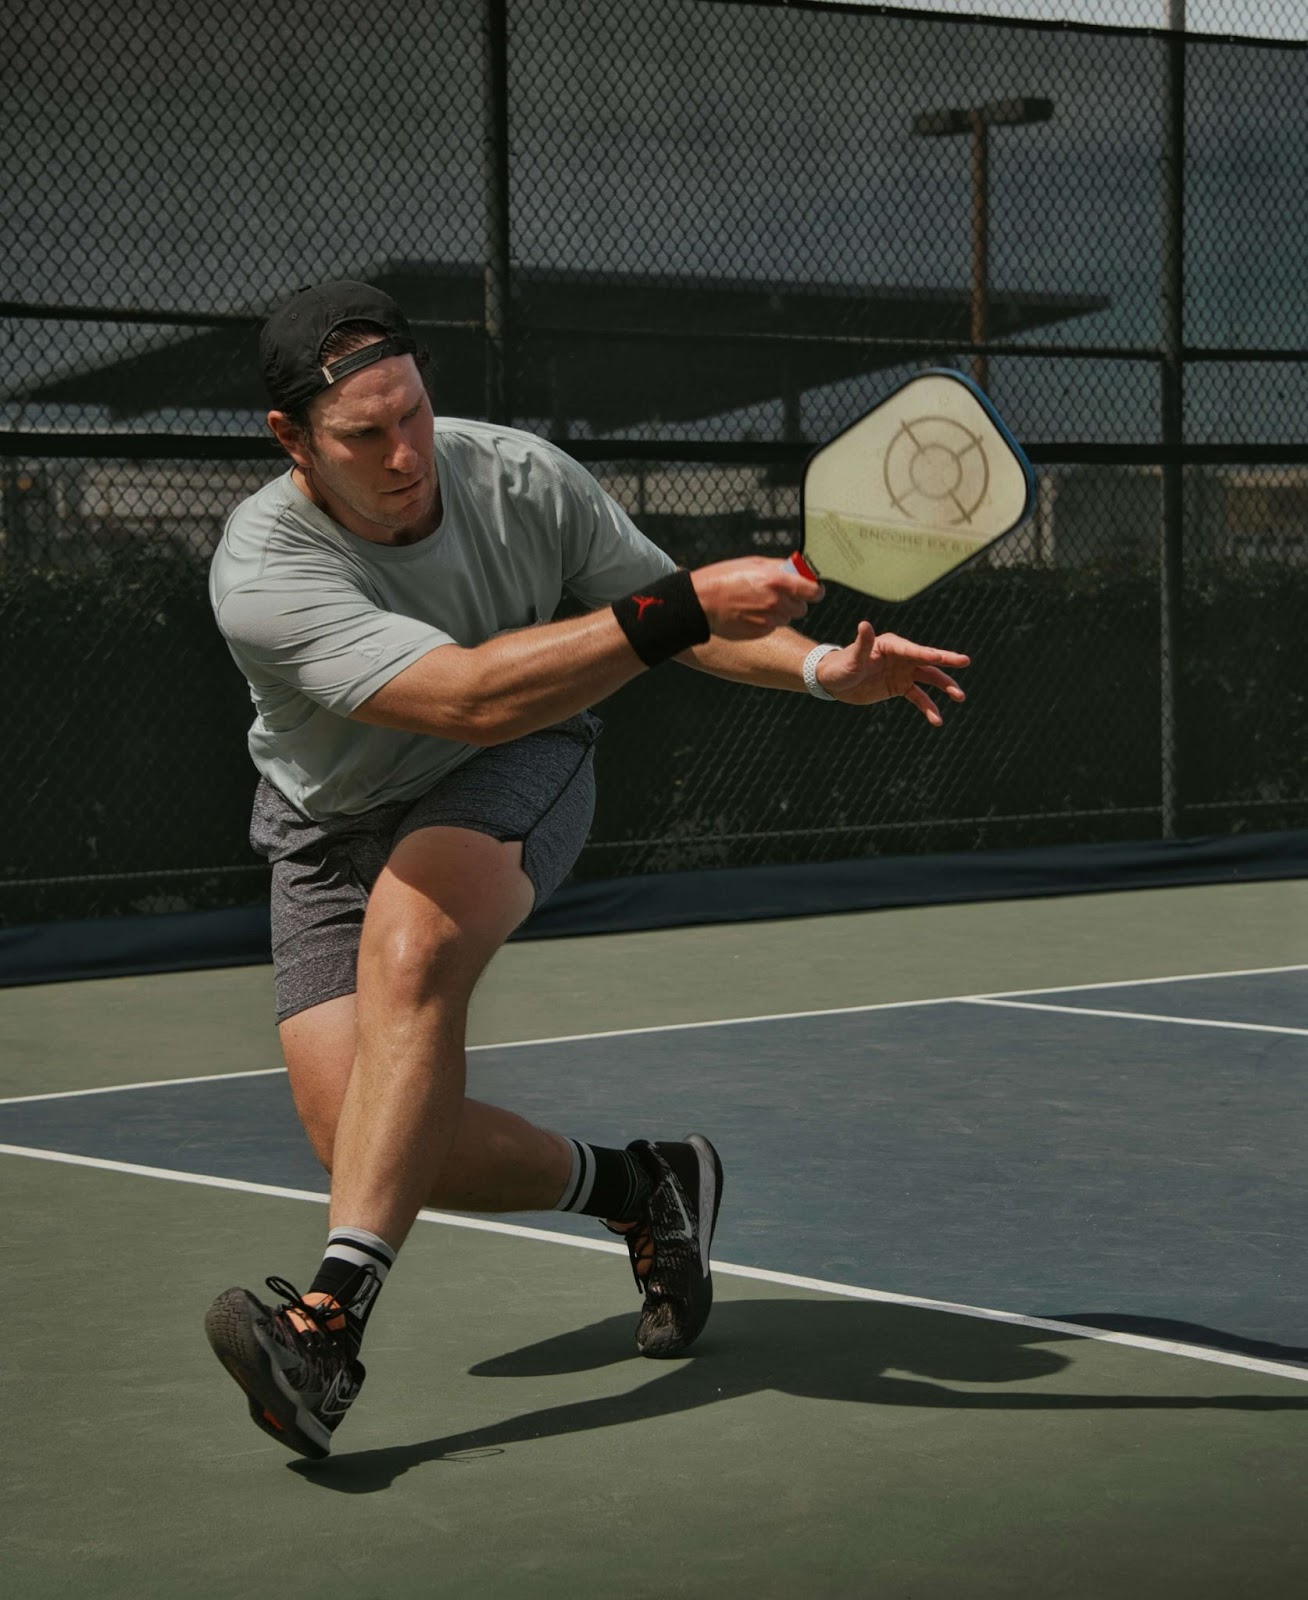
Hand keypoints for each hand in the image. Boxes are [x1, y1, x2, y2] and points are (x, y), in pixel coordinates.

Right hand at [691, 557, 823, 640]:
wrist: (701, 602)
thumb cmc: (724, 578)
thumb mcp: (753, 563)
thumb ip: (780, 567)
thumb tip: (798, 569)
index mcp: (777, 581)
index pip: (813, 591)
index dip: (815, 591)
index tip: (812, 590)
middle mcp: (776, 602)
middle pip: (802, 608)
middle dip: (794, 601)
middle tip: (777, 595)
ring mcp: (769, 620)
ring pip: (787, 618)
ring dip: (779, 612)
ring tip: (757, 603)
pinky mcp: (760, 632)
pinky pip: (773, 627)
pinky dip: (766, 621)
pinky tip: (750, 613)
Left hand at [817, 620, 969, 725]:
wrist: (833, 681)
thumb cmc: (840, 666)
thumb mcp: (851, 657)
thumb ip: (862, 643)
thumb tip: (864, 624)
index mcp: (891, 645)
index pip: (911, 650)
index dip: (925, 653)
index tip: (940, 657)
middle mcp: (901, 656)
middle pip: (927, 659)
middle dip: (946, 661)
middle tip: (965, 661)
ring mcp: (903, 672)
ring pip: (928, 679)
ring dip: (944, 686)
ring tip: (960, 696)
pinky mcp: (900, 687)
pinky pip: (918, 697)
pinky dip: (928, 707)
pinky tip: (937, 719)